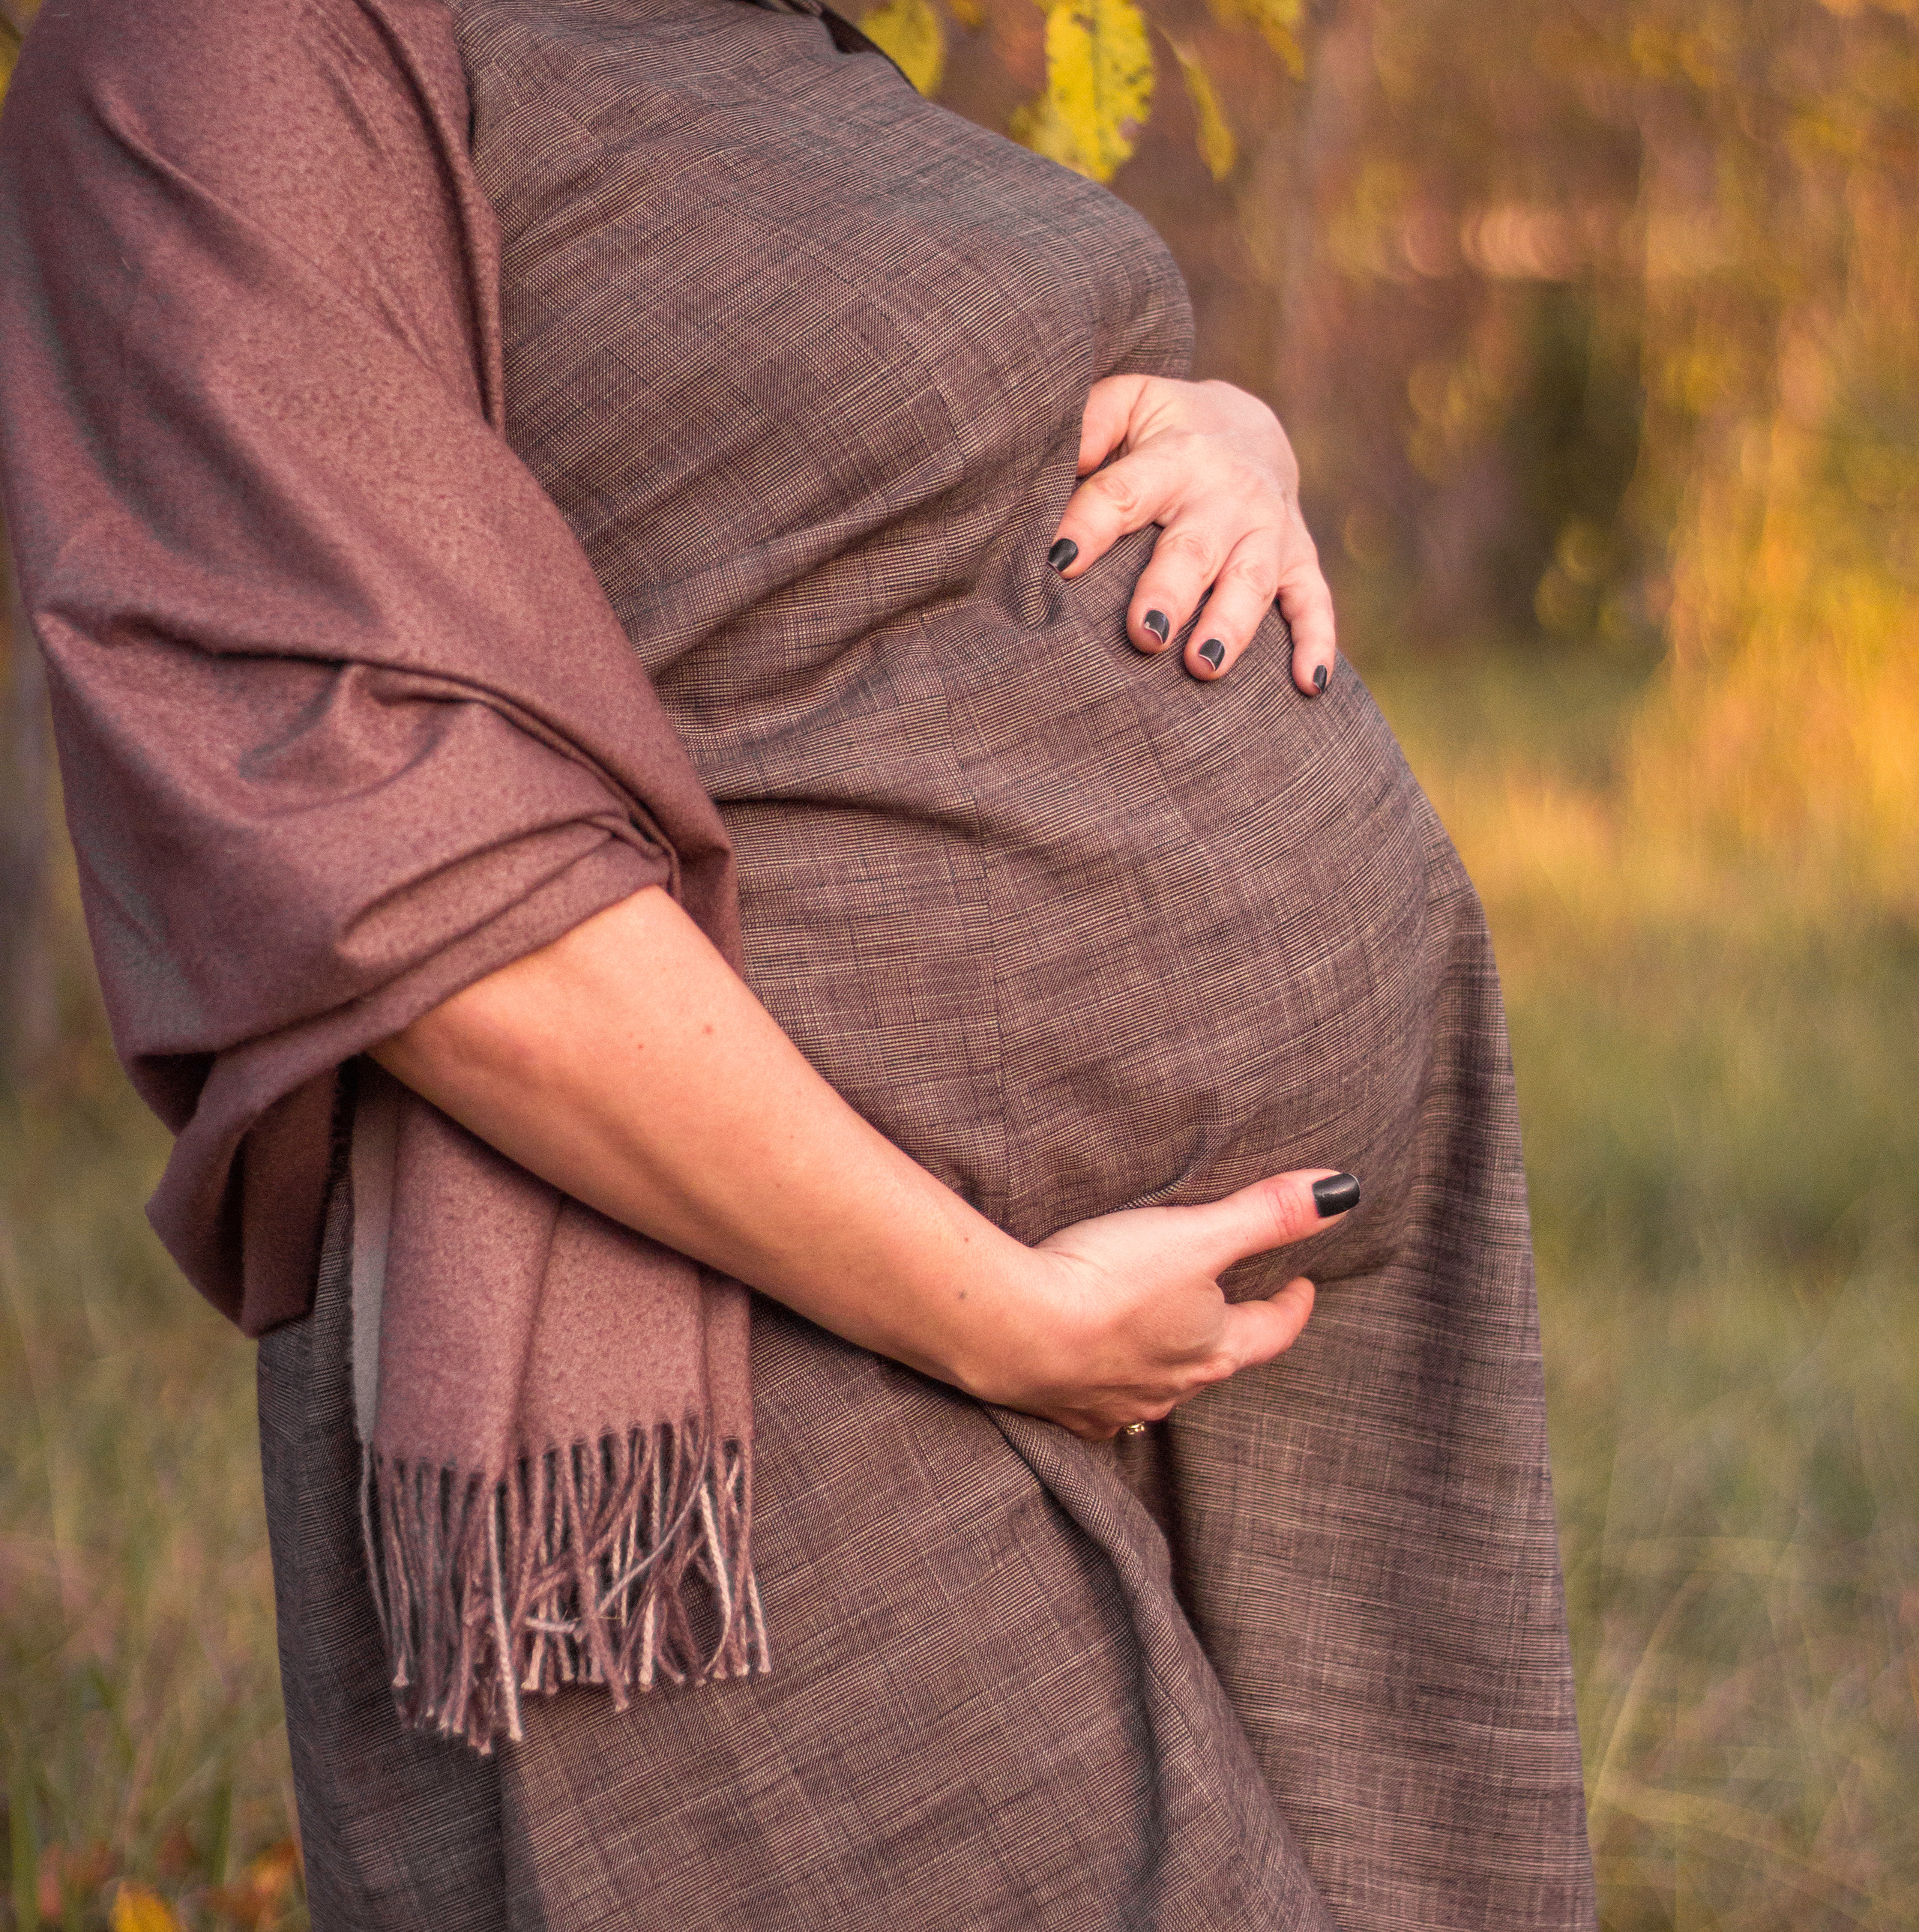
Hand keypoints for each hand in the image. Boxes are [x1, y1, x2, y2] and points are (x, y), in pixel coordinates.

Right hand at [958, 1168, 1353, 1439]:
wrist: (1015, 1330)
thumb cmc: (1111, 1282)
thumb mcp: (1198, 1235)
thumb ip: (1269, 1213)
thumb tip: (1343, 1192)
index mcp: (1213, 1349)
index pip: (1272, 1332)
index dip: (1292, 1306)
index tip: (1302, 1285)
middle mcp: (1173, 1388)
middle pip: (1217, 1361)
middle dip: (1230, 1334)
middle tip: (1235, 1304)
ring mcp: (1118, 1404)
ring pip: (1160, 1385)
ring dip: (1168, 1361)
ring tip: (1163, 1333)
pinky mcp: (1065, 1410)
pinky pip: (1101, 1401)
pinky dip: (1107, 1382)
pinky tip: (1095, 1369)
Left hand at [1050, 375, 1336, 691]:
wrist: (1249, 425)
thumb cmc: (1165, 429)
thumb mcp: (1129, 403)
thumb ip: (1091, 423)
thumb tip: (1059, 459)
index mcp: (1175, 456)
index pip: (1126, 491)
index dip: (1092, 524)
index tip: (1059, 560)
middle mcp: (1227, 494)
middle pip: (1194, 548)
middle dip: (1171, 591)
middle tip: (1145, 633)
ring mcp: (1268, 530)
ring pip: (1252, 580)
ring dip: (1232, 624)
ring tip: (1204, 665)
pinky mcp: (1300, 561)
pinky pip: (1314, 603)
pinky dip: (1317, 642)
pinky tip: (1310, 684)